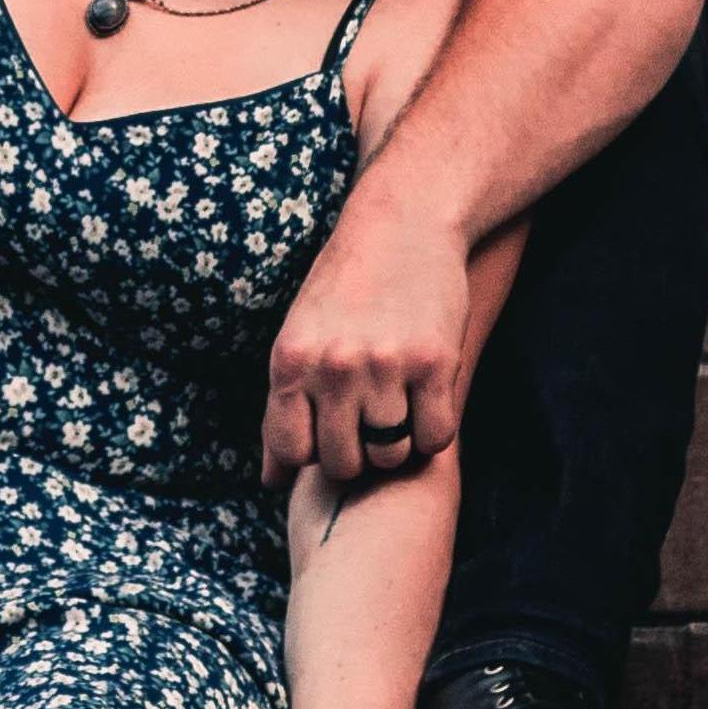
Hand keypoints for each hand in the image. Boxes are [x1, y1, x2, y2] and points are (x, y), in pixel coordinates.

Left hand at [263, 178, 472, 486]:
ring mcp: (387, 366)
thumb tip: (270, 485)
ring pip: (390, 454)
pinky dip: (433, 431)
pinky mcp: (437, 363)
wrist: (403, 224)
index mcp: (291, 360)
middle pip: (343, 462)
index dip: (311, 454)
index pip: (293, 451)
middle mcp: (335, 366)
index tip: (326, 433)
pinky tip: (427, 403)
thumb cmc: (343, 289)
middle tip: (367, 426)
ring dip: (396, 444)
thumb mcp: (298, 339)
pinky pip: (436, 436)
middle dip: (355, 456)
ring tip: (397, 409)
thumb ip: (283, 410)